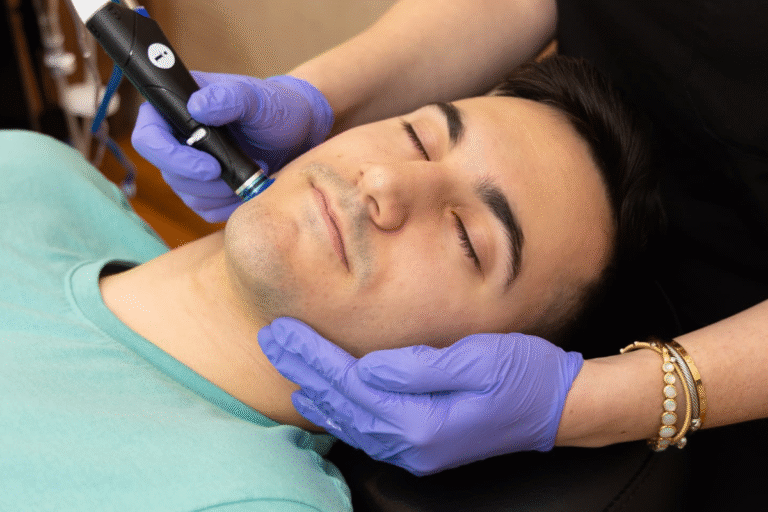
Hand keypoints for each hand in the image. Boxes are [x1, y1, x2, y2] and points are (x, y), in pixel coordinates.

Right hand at [131, 73, 333, 221]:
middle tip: (244, 171)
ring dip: (223, 193)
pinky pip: (206, 210)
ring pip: (188, 195)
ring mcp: (189, 167)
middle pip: (168, 173)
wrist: (295, 133)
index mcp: (176, 109)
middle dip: (207, 181)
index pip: (148, 137)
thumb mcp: (256, 97)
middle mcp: (176, 140)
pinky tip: (251, 187)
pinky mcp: (206, 190)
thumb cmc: (274, 107)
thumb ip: (229, 97)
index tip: (210, 167)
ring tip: (255, 171)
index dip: (170, 157)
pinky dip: (230, 205)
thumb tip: (197, 107)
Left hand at [259, 318, 583, 475]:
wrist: (559, 407)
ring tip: (286, 366)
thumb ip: (419, 366)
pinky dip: (340, 411)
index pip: (350, 384)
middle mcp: (413, 445)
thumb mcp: (477, 359)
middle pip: (342, 403)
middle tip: (270, 339)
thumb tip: (367, 367)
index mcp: (423, 422)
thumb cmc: (524, 374)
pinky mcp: (425, 445)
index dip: (312, 355)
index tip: (281, 330)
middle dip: (303, 369)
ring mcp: (418, 451)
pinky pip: (368, 430)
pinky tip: (324, 400)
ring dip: (315, 391)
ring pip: (350, 421)